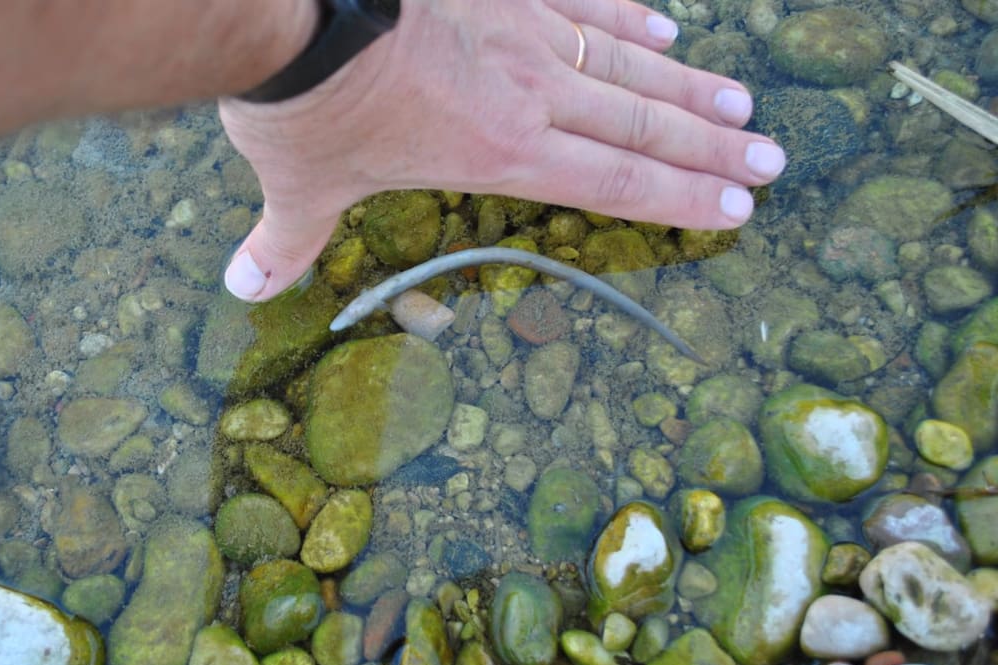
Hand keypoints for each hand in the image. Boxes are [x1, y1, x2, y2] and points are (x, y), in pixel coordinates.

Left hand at [219, 0, 785, 300]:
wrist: (301, 10)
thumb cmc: (305, 104)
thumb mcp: (298, 183)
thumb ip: (285, 240)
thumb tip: (242, 287)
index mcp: (498, 152)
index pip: (610, 180)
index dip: (677, 196)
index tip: (736, 206)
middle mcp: (530, 93)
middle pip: (641, 123)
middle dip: (710, 148)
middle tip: (772, 162)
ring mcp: (524, 28)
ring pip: (629, 62)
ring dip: (690, 88)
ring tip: (745, 107)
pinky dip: (629, 16)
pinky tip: (667, 28)